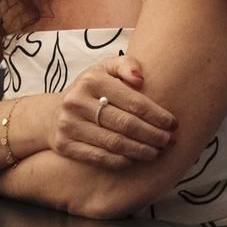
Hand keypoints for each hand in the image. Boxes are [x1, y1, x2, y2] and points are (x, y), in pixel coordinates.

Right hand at [48, 55, 176, 168]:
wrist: (52, 114)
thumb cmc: (90, 91)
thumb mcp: (105, 70)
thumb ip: (126, 65)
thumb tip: (140, 78)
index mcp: (92, 80)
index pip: (133, 101)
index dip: (157, 115)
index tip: (173, 124)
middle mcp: (77, 102)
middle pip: (126, 124)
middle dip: (153, 135)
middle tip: (170, 141)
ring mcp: (69, 125)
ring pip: (114, 143)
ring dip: (141, 150)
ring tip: (157, 152)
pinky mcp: (65, 145)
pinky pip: (99, 157)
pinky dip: (121, 160)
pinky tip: (135, 160)